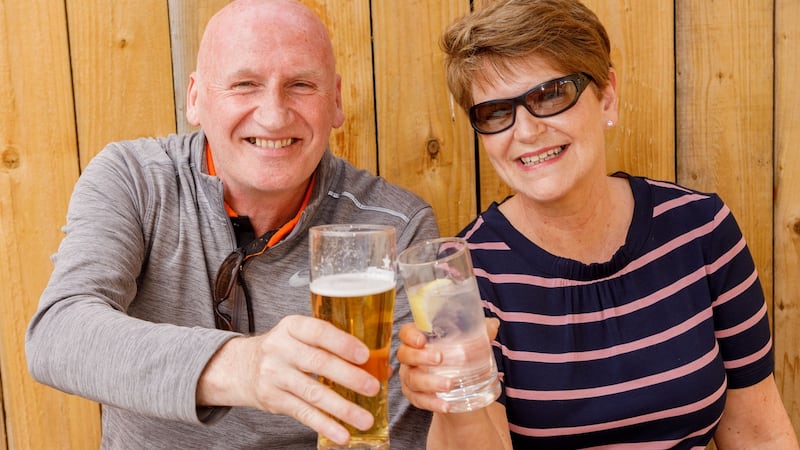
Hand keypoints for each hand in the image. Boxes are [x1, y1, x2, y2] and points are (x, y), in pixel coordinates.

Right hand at [198, 315, 378, 445]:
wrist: (242, 367)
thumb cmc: (285, 349)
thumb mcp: (301, 336)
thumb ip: (333, 345)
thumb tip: (380, 364)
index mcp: (292, 326)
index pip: (318, 332)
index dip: (342, 343)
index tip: (364, 355)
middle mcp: (280, 349)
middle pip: (318, 363)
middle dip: (348, 376)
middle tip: (372, 387)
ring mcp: (274, 375)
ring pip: (313, 393)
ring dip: (342, 408)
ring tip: (365, 419)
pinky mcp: (273, 400)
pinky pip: (303, 413)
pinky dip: (325, 425)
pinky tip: (342, 434)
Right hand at [397, 318, 499, 412]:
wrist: (457, 384)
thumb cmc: (457, 353)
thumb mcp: (468, 341)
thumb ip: (479, 331)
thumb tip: (493, 324)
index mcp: (419, 339)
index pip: (406, 332)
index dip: (410, 335)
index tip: (422, 340)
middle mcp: (410, 357)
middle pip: (405, 355)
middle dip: (420, 357)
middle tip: (440, 358)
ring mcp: (410, 376)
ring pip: (412, 379)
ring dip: (430, 382)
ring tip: (449, 384)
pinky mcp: (414, 395)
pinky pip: (418, 400)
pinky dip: (432, 403)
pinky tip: (446, 405)